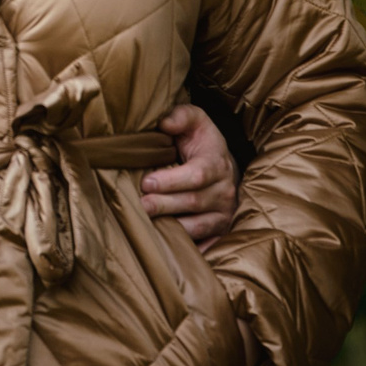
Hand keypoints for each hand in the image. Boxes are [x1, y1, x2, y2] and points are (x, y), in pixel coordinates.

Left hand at [141, 103, 237, 241]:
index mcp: (217, 163)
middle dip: (165, 205)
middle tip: (141, 206)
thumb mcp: (195, 122)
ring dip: (172, 228)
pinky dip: (187, 248)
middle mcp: (225, 191)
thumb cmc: (201, 143)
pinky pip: (205, 245)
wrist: (223, 168)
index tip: (147, 182)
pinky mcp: (219, 232)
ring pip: (197, 227)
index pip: (197, 175)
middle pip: (193, 202)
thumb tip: (165, 123)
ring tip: (147, 225)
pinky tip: (166, 247)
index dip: (172, 180)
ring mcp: (223, 215)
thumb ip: (181, 116)